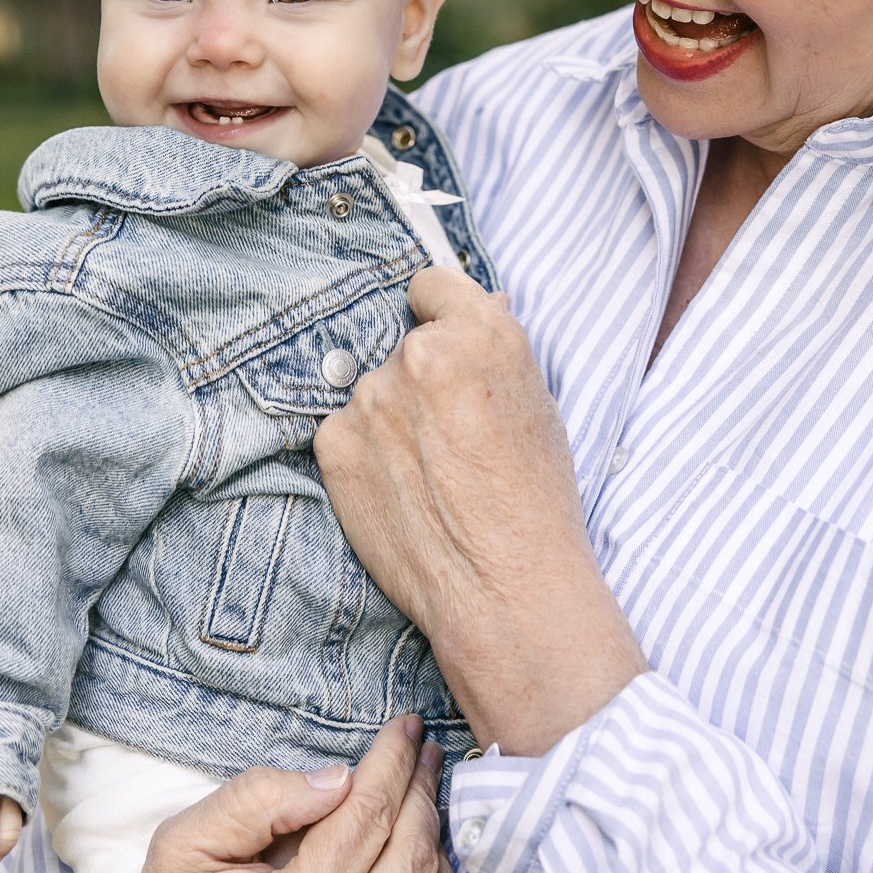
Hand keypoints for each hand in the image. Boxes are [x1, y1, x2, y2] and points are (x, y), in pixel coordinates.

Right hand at [47, 716, 511, 872]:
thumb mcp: (184, 842)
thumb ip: (259, 799)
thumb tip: (338, 778)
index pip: (368, 816)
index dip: (393, 763)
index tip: (406, 726)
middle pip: (409, 863)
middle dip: (423, 796)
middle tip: (427, 755)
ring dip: (445, 860)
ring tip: (435, 812)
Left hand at [315, 268, 644, 754]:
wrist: (505, 589)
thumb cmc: (537, 503)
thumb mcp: (538, 407)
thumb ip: (495, 350)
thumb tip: (478, 308)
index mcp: (481, 331)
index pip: (431, 283)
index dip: (439, 313)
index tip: (441, 338)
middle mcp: (420, 353)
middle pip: (404, 345)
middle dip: (420, 379)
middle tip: (450, 434)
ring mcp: (370, 397)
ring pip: (374, 391)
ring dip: (391, 418)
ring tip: (431, 475)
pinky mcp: (334, 442)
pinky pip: (344, 429)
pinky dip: (363, 453)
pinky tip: (399, 491)